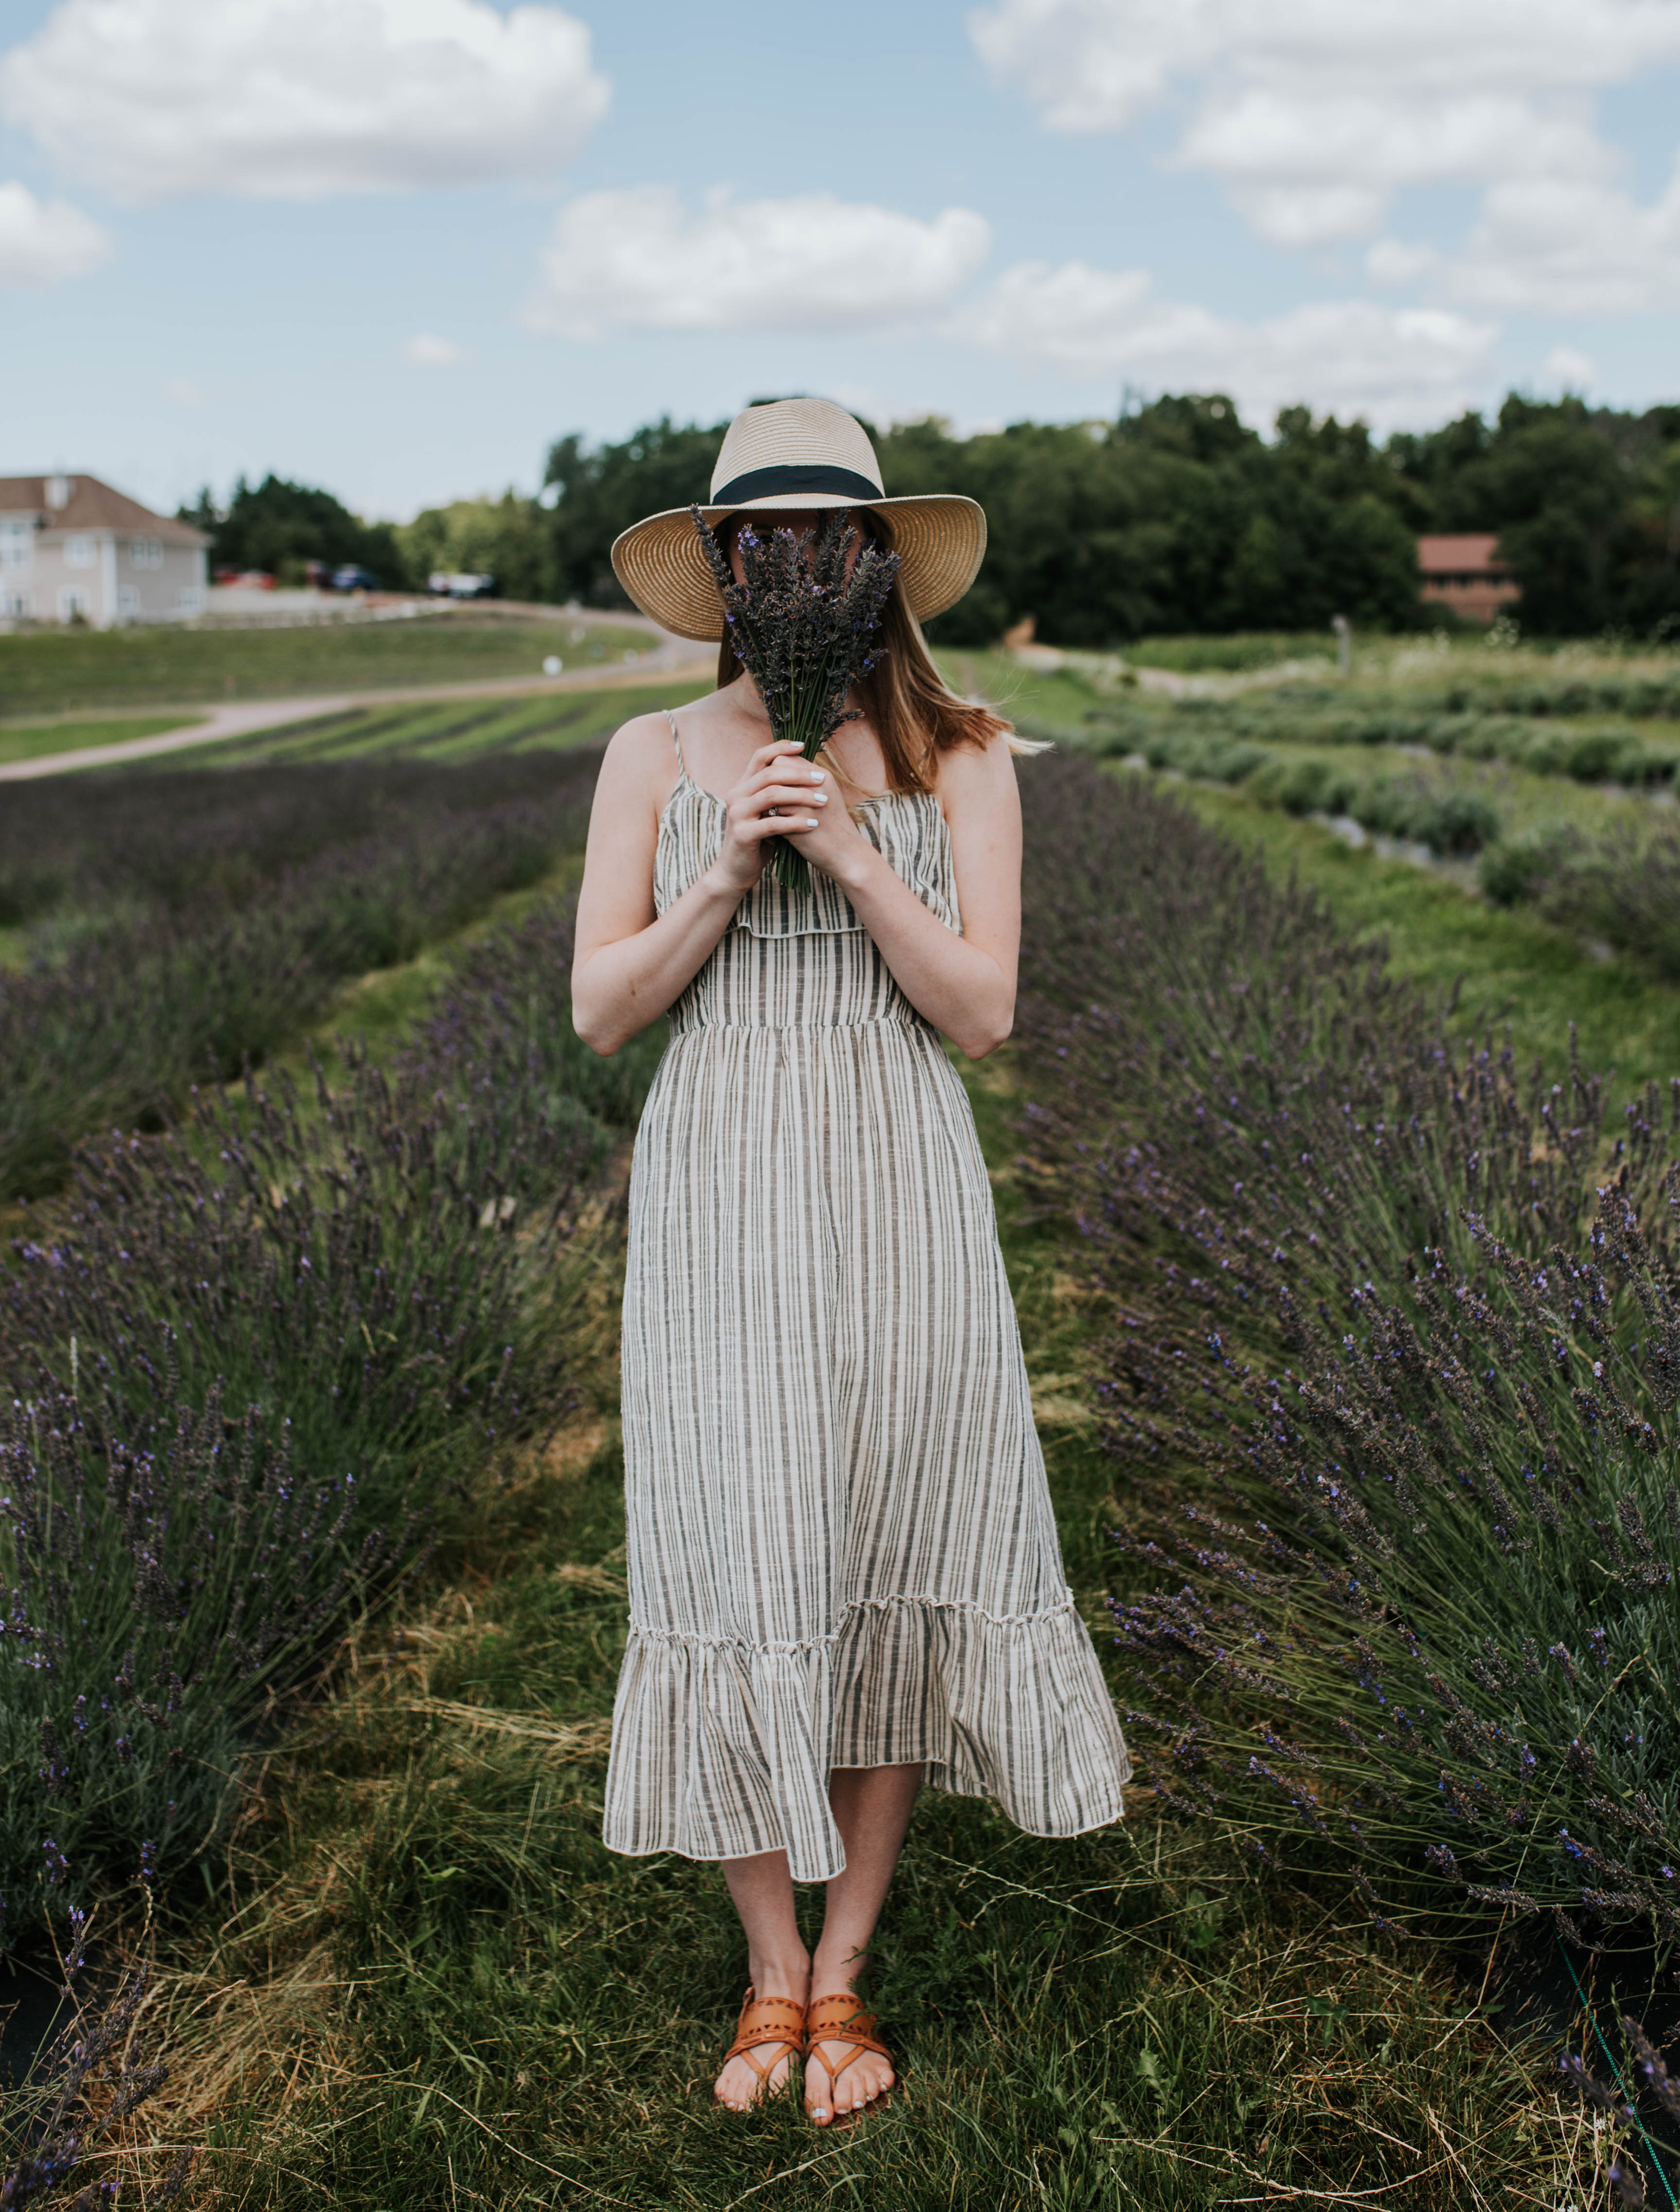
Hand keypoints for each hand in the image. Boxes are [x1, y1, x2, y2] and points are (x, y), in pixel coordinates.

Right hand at [705, 739, 861, 895]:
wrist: (736, 870)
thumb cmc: (758, 840)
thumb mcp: (766, 812)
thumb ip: (777, 794)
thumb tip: (803, 771)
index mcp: (742, 786)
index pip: (760, 757)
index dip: (780, 747)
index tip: (803, 746)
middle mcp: (736, 795)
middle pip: (770, 773)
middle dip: (799, 774)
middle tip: (822, 780)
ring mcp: (737, 814)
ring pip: (771, 795)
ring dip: (801, 796)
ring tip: (822, 802)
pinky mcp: (743, 834)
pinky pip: (773, 823)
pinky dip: (796, 823)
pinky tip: (813, 825)